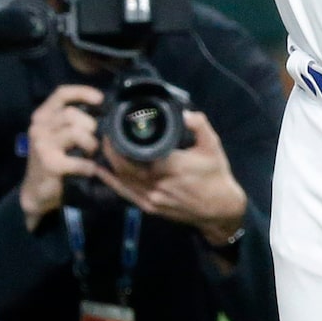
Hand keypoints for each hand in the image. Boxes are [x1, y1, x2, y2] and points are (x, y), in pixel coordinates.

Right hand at [19, 84, 104, 226]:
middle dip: (90, 125)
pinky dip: (89, 166)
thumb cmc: (53, 160)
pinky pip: (78, 161)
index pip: (61, 94)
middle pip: (71, 113)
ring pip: (75, 132)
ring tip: (92, 154)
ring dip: (91, 144)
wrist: (36, 192)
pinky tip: (90, 171)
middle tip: (94, 140)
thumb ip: (71, 122)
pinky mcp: (49, 164)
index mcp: (42, 117)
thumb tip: (102, 111)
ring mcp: (42, 145)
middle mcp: (39, 127)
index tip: (100, 99)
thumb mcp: (57, 136)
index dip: (82, 92)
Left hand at [94, 111, 249, 245]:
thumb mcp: (212, 146)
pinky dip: (111, 182)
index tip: (115, 126)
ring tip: (103, 148)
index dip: (121, 140)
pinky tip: (101, 172)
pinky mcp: (150, 208)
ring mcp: (152, 198)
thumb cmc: (216, 175)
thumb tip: (183, 111)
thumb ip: (199, 125)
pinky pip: (125, 194)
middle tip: (106, 134)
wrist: (220, 209)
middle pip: (124, 166)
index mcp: (171, 166)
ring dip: (109, 164)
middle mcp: (158, 183)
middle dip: (111, 150)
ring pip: (122, 180)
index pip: (137, 151)